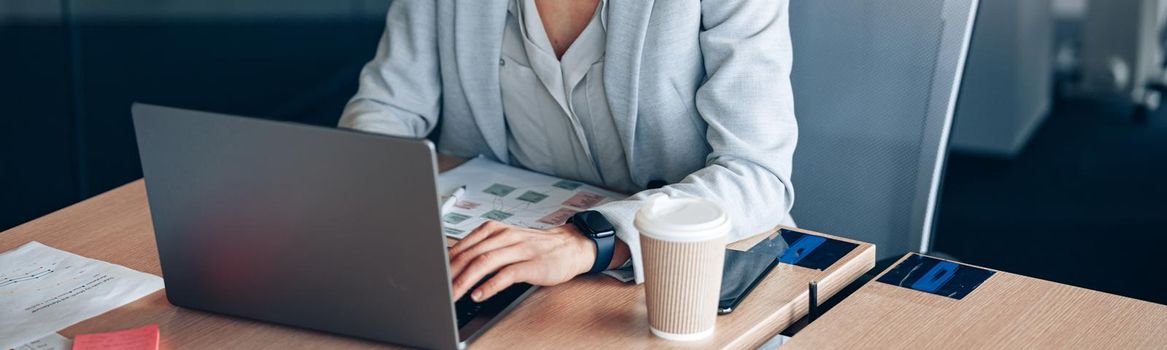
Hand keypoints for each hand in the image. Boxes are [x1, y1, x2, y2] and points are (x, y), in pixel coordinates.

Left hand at [448, 221, 593, 301]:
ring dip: (465, 281)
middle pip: (471, 254)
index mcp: (495, 229)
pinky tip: (479, 295)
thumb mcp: (506, 242)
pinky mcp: (531, 264)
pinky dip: (490, 285)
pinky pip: (506, 274)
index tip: (433, 275)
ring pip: (485, 263)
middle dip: (451, 274)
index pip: (464, 246)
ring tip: (453, 294)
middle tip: (438, 289)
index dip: (446, 262)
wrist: (570, 247)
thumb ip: (483, 250)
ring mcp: (519, 249)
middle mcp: (505, 236)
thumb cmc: (535, 248)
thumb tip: (454, 265)